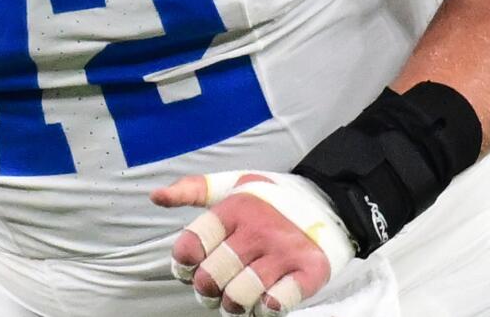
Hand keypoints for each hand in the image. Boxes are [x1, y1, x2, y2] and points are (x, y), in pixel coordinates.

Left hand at [150, 171, 354, 315]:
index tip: (190, 267)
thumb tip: (156, 196)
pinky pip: (276, 304)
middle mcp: (257, 229)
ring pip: (239, 296)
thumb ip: (193, 189)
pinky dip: (266, 309)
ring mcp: (285, 251)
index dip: (183, 265)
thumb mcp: (232, 185)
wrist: (333, 203)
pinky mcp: (310, 271)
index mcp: (234, 209)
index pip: (191, 245)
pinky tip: (267, 299)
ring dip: (234, 306)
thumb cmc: (273, 199)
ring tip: (239, 298)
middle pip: (211, 278)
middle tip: (215, 289)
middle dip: (206, 291)